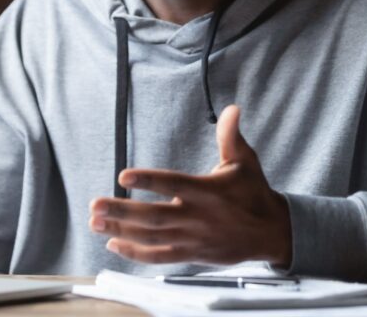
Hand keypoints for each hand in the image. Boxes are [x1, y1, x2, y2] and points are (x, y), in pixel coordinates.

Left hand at [89, 105, 291, 265]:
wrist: (272, 233)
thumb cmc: (254, 193)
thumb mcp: (245, 162)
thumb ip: (231, 136)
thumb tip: (232, 108)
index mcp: (208, 192)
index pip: (174, 184)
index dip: (149, 180)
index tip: (123, 174)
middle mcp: (198, 217)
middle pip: (154, 216)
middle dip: (122, 211)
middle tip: (94, 204)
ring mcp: (193, 239)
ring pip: (152, 237)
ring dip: (121, 230)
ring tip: (94, 222)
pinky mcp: (192, 255)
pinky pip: (160, 257)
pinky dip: (136, 253)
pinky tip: (113, 243)